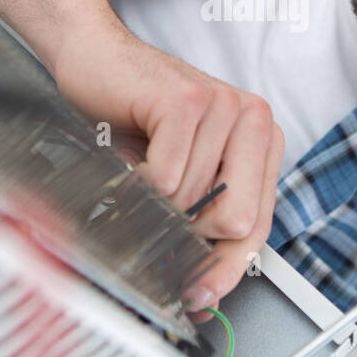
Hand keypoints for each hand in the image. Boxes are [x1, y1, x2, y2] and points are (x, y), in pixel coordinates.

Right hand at [52, 21, 283, 320]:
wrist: (95, 59)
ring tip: (139, 166)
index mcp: (262, 140)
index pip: (258, 225)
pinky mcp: (188, 102)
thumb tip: (204, 291)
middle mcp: (255, 118)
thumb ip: (204, 219)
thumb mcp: (182, 174)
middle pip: (237, 221)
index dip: (226, 267)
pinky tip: (129, 155)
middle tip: (156, 210)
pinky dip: (135, 180)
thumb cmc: (135, 118)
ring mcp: (225, 106)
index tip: (199, 297)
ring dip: (152, 197)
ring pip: (192, 201)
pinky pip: (165, 179)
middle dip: (187, 230)